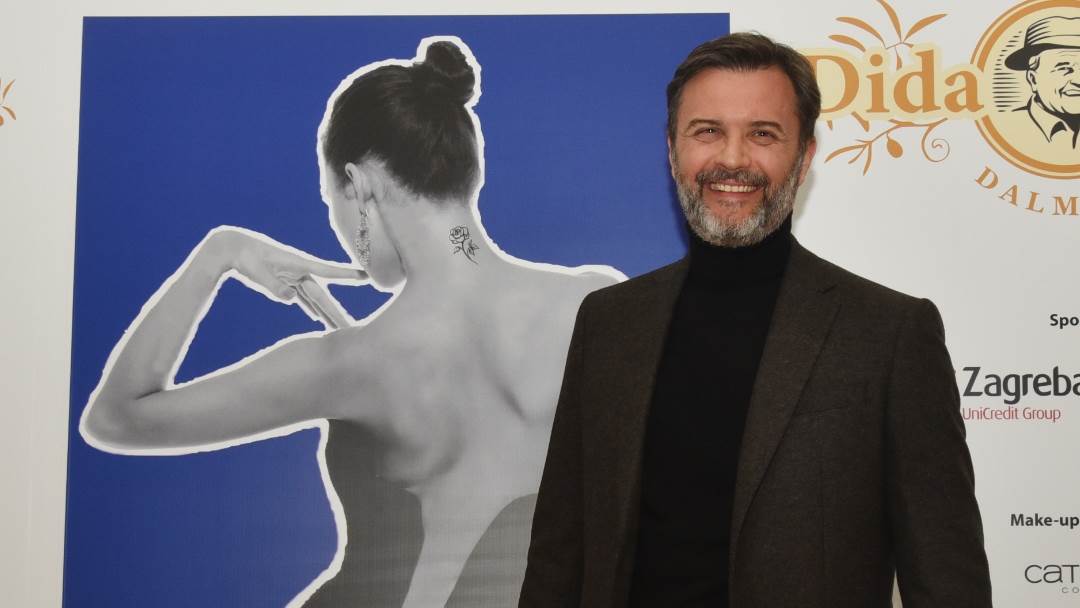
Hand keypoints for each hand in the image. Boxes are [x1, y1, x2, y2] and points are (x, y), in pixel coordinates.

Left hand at [201, 226, 364, 322]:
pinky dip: (312, 310)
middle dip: (338, 313)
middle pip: (323, 297)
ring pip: (316, 301)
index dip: (347, 274)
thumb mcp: (258, 271)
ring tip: (342, 330)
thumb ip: (274, 286)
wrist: (233, 246)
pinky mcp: (286, 284)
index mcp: (298, 264)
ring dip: (327, 315)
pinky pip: (303, 300)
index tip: (366, 277)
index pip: (328, 270)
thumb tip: (291, 298)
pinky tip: (319, 320)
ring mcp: (295, 279)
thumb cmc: (246, 255)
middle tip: (355, 329)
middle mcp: (301, 273)